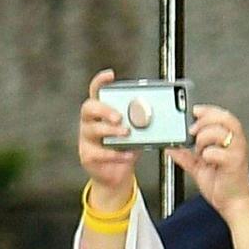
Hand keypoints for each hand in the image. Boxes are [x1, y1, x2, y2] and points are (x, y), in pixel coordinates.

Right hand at [76, 74, 139, 201]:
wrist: (117, 173)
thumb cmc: (127, 147)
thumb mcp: (136, 131)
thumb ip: (142, 121)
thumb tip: (161, 113)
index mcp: (102, 112)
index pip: (96, 91)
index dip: (100, 82)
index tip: (110, 75)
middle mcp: (90, 122)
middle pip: (89, 108)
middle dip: (105, 110)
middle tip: (119, 117)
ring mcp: (86, 139)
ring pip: (92, 129)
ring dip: (111, 131)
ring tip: (126, 134)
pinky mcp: (87, 155)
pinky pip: (100, 152)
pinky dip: (116, 154)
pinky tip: (128, 154)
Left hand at [176, 103, 248, 214]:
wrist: (233, 203)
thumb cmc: (222, 185)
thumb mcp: (198, 167)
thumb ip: (185, 156)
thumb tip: (171, 147)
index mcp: (230, 140)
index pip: (223, 115)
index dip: (208, 110)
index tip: (194, 111)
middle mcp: (236, 143)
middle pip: (224, 118)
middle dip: (203, 122)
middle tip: (192, 132)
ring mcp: (237, 152)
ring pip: (219, 132)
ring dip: (204, 138)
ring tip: (200, 150)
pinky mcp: (234, 163)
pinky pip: (216, 152)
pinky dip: (207, 155)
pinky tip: (207, 161)